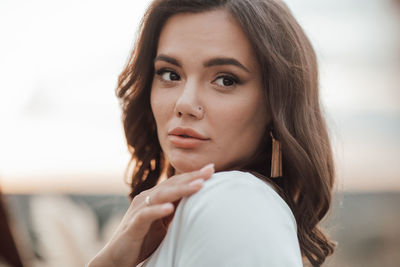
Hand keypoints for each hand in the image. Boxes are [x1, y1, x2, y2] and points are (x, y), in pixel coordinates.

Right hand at [87, 163, 214, 266]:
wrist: (118, 256)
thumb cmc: (144, 239)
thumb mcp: (165, 223)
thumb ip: (177, 211)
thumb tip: (198, 202)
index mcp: (155, 197)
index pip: (177, 182)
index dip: (193, 176)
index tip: (212, 169)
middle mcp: (146, 199)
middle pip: (171, 184)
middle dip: (192, 177)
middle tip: (210, 171)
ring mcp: (139, 210)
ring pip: (161, 195)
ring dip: (181, 190)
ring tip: (199, 185)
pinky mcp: (133, 225)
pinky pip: (146, 215)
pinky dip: (158, 210)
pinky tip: (170, 208)